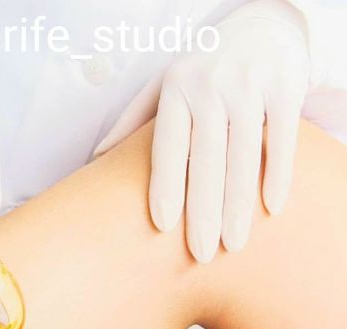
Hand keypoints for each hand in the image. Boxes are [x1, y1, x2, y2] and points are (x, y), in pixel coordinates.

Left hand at [95, 0, 309, 261]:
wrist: (261, 22)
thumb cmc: (202, 67)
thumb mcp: (163, 85)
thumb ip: (132, 120)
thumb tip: (95, 157)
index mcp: (175, 89)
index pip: (168, 147)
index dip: (166, 186)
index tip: (164, 226)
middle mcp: (211, 85)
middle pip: (206, 159)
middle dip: (204, 210)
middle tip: (201, 253)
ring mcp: (250, 85)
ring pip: (244, 155)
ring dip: (240, 204)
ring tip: (233, 244)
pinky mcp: (286, 86)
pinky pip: (282, 138)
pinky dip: (278, 173)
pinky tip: (272, 209)